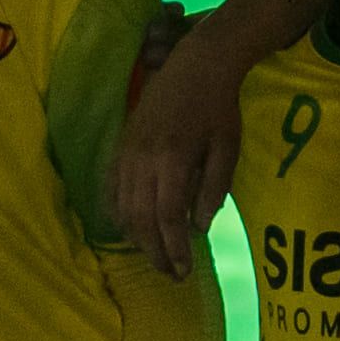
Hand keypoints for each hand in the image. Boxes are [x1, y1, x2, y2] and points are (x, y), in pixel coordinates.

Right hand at [108, 49, 241, 278]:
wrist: (195, 66)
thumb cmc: (218, 109)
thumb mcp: (228, 149)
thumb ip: (213, 189)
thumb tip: (199, 228)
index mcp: (173, 160)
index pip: (168, 216)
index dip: (175, 248)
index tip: (184, 270)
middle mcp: (143, 160)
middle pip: (141, 218)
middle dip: (155, 251)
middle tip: (171, 274)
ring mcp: (127, 154)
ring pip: (122, 207)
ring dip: (136, 238)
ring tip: (154, 257)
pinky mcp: (120, 149)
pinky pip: (111, 189)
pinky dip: (117, 215)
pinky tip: (128, 230)